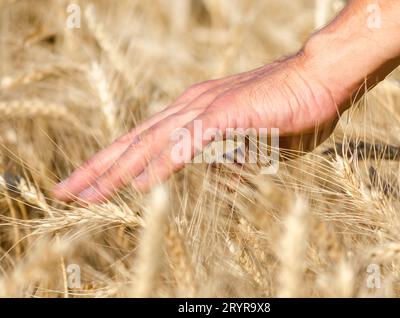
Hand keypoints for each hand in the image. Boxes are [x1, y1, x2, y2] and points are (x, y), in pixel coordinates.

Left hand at [52, 52, 344, 203]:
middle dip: (98, 168)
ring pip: (150, 143)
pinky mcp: (224, 115)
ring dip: (116, 170)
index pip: (144, 140)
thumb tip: (220, 180)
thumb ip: (231, 160)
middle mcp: (189, 107)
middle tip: (66, 190)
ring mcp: (204, 110)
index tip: (91, 183)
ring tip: (84, 193)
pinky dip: (161, 164)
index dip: (114, 162)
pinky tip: (139, 184)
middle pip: (134, 140)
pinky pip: (186, 144)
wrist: (317, 78)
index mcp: (193, 112)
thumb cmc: (289, 109)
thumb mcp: (254, 144)